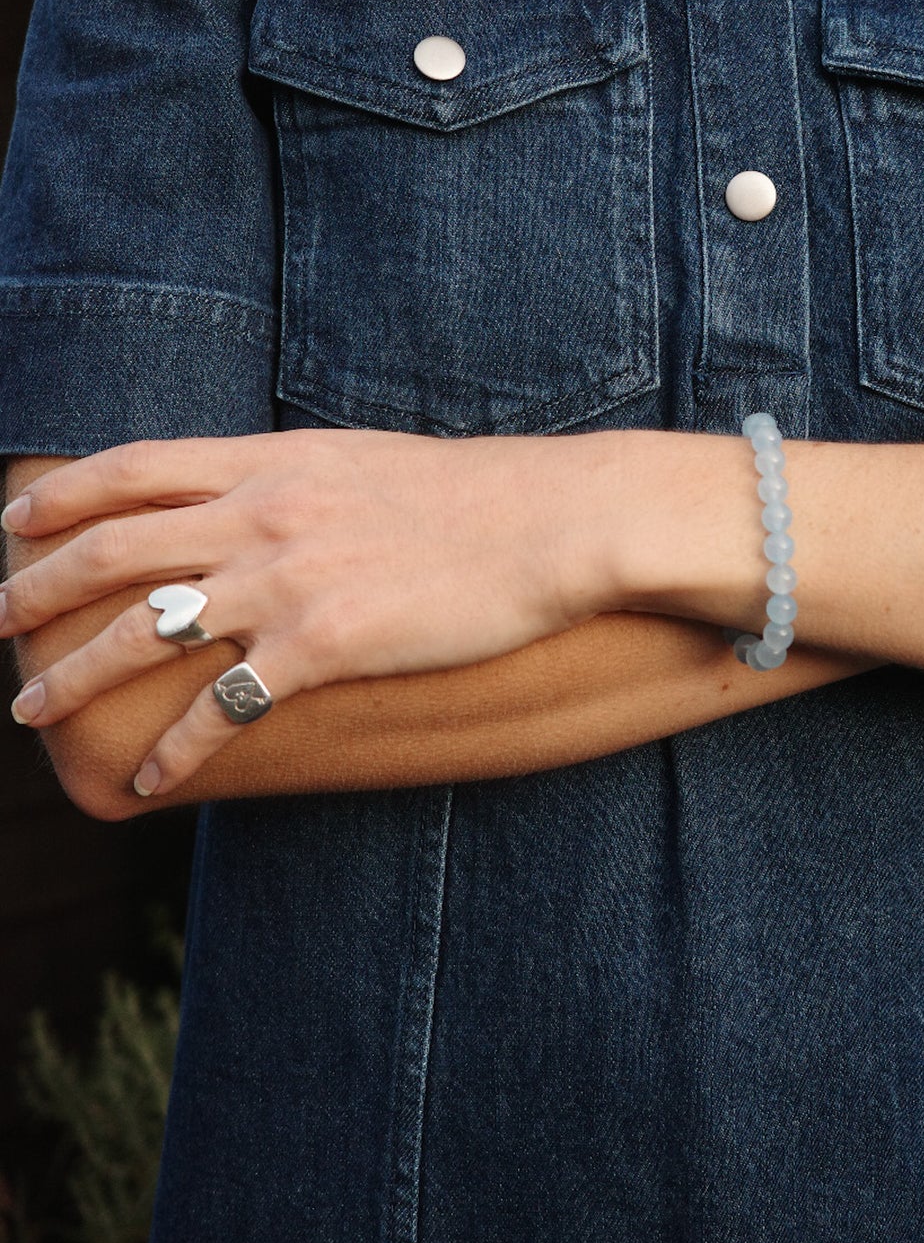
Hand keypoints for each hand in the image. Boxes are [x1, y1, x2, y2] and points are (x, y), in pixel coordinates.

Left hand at [1, 427, 620, 795]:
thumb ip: (296, 477)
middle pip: (114, 547)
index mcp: (274, 461)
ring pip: (142, 630)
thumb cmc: (474, 494)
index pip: (136, 466)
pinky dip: (176, 749)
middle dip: (33, 588)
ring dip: (72, 674)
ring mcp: (289, 580)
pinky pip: (223, 707)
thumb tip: (253, 499)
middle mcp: (264, 514)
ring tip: (30, 708)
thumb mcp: (366, 461)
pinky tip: (150, 781)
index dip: (63, 493)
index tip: (16, 520)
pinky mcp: (325, 644)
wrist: (552, 524)